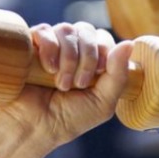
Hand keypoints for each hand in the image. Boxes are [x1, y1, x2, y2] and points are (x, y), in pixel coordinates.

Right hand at [0, 22, 133, 148]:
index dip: (104, 52)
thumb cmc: (68, 120)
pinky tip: (49, 69)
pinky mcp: (30, 45)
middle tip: (80, 83)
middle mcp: (71, 51)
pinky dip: (50, 47)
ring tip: (61, 84)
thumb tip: (129, 43)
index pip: (103, 38)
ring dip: (69, 57)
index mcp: (90, 62)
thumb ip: (118, 75)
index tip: (98, 74)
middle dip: (88, 56)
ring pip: (67, 29)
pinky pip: (44, 30)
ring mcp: (50, 46)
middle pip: (87, 30)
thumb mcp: (102, 103)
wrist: (33, 128)